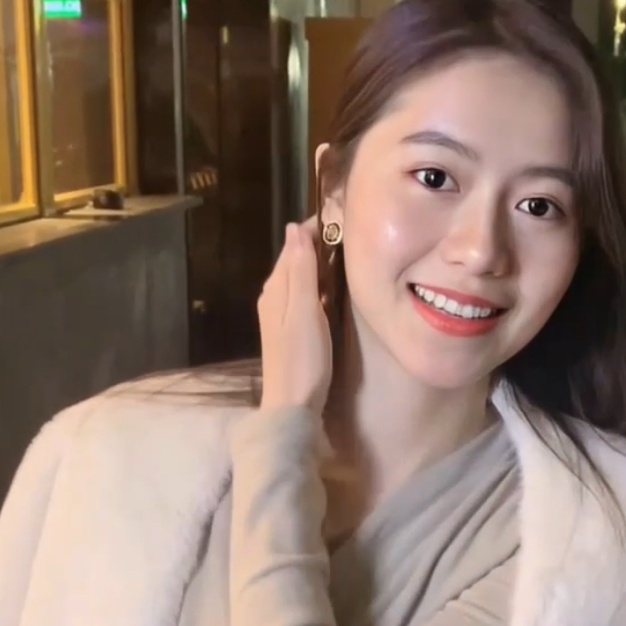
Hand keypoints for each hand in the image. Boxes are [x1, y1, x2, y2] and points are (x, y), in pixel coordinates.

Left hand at [259, 223, 332, 413]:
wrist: (292, 406)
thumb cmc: (302, 359)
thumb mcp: (304, 310)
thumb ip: (300, 270)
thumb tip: (293, 227)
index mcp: (275, 289)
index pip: (293, 246)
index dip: (315, 230)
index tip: (344, 220)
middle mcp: (273, 297)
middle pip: (294, 261)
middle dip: (318, 244)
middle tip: (353, 236)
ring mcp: (279, 315)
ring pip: (299, 279)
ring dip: (319, 265)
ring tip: (348, 256)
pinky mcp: (289, 331)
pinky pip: (303, 296)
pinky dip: (318, 286)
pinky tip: (333, 290)